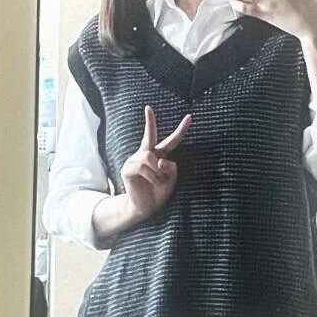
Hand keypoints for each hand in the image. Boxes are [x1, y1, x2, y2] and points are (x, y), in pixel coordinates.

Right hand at [121, 105, 191, 220]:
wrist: (144, 208)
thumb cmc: (158, 193)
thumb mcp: (172, 180)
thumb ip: (171, 168)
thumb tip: (160, 160)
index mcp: (159, 156)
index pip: (171, 141)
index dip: (181, 130)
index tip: (190, 117)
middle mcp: (146, 154)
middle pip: (150, 135)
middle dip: (150, 121)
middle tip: (148, 108)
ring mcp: (134, 160)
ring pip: (150, 157)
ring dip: (158, 172)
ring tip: (158, 182)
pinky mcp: (127, 168)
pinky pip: (143, 166)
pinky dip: (152, 176)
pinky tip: (151, 183)